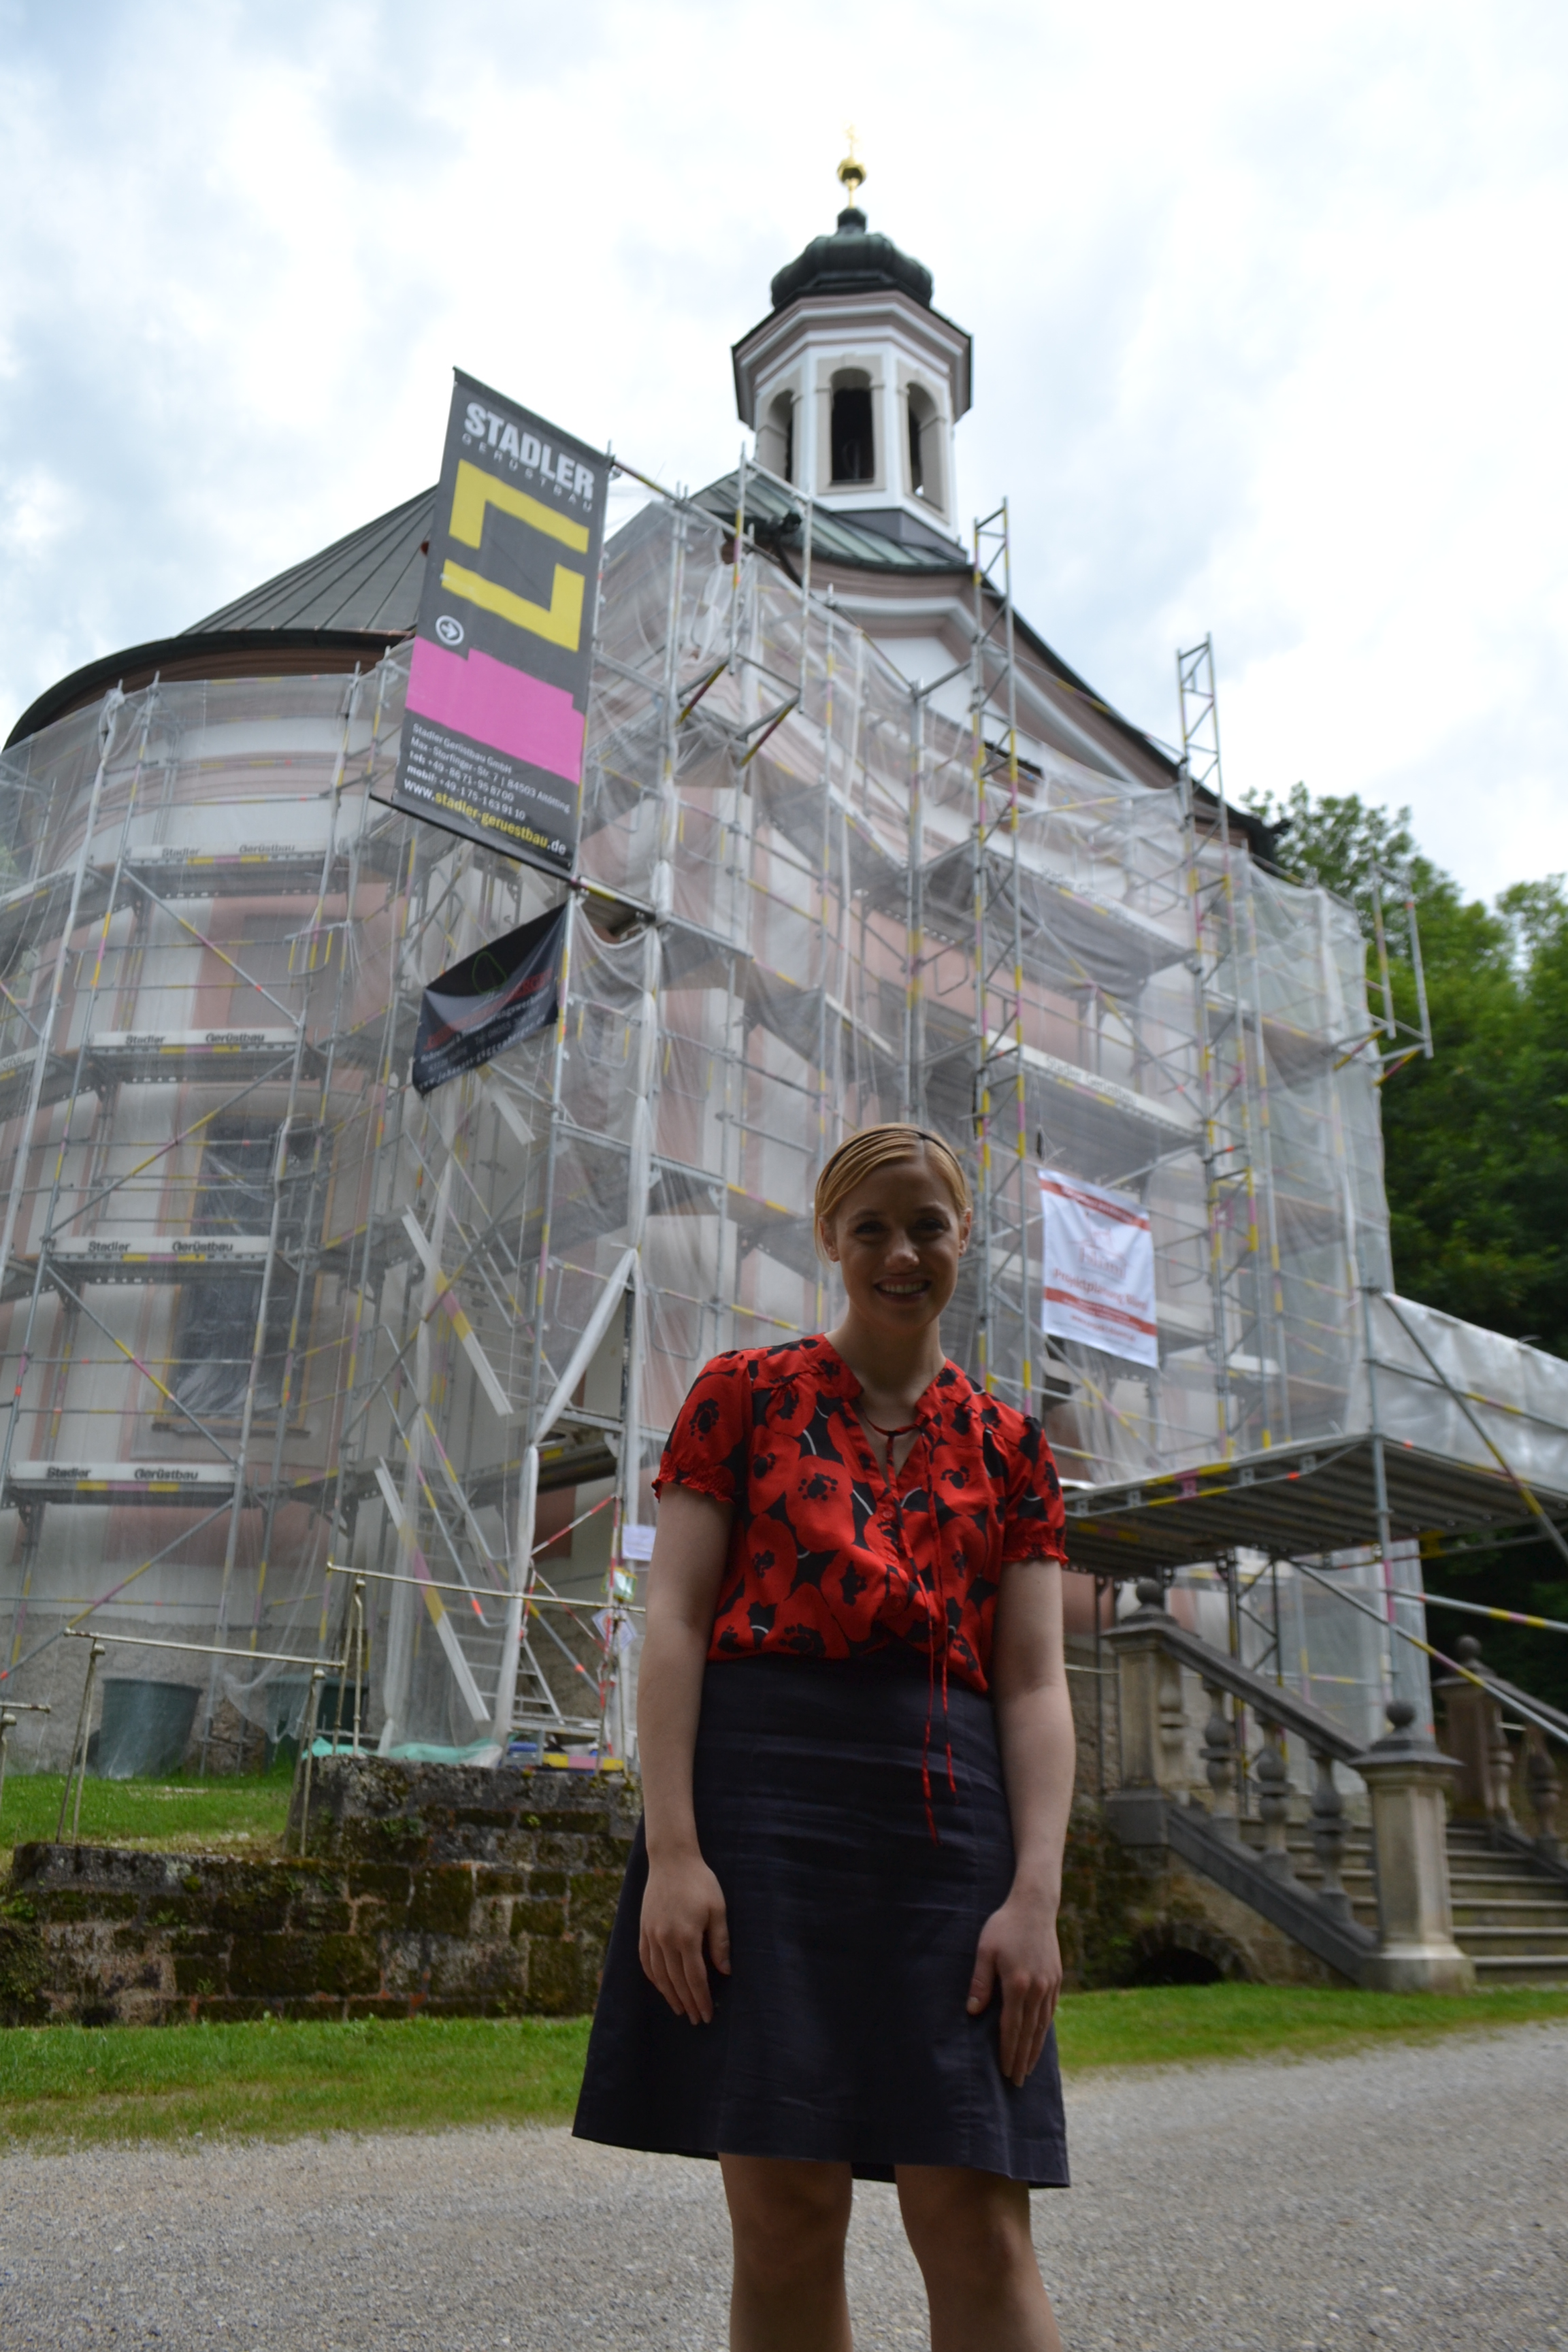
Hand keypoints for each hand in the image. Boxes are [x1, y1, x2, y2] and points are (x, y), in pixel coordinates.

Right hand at [639, 1849, 730, 2023]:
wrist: (671, 1860)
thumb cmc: (700, 1882)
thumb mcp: (717, 1909)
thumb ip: (720, 1942)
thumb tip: (725, 1971)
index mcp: (687, 1936)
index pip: (695, 1978)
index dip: (701, 1999)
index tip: (707, 2014)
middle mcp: (665, 1940)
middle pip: (677, 1981)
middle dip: (687, 2003)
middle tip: (695, 2019)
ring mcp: (651, 1935)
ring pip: (659, 1975)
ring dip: (669, 1995)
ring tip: (679, 2009)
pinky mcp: (643, 1929)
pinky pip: (646, 1961)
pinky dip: (653, 1978)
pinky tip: (661, 1986)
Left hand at [966, 1884, 1062, 2086]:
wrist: (1034, 1906)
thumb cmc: (1004, 1927)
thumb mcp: (985, 1951)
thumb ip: (980, 1982)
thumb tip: (973, 2012)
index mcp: (1017, 1984)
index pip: (1011, 2027)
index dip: (1008, 2051)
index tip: (1004, 2071)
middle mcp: (1037, 1989)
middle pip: (1029, 2033)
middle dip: (1022, 2059)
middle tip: (1016, 2081)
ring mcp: (1049, 1985)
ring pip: (1042, 2026)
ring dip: (1034, 2049)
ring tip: (1028, 2068)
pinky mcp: (1055, 1979)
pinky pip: (1050, 2012)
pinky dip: (1044, 2030)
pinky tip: (1039, 2039)